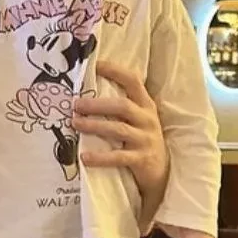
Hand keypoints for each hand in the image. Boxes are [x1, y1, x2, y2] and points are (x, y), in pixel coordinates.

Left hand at [71, 62, 169, 205]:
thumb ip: (119, 107)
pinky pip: (119, 157)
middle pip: (122, 106)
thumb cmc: (141, 141)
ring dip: (94, 126)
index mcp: (145, 105)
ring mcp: (146, 139)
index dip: (115, 71)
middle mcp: (147, 119)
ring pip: (118, 129)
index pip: (133, 81)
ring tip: (75, 123)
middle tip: (76, 104)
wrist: (162, 173)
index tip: (95, 65)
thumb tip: (85, 94)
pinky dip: (101, 157)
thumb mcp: (136, 120)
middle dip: (97, 104)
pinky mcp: (142, 160)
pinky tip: (85, 157)